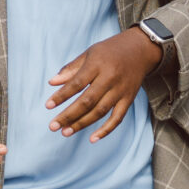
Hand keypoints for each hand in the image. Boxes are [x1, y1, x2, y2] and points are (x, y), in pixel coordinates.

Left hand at [48, 28, 163, 140]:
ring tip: (66, 132)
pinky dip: (106, 130)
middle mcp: (110, 78)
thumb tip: (51, 83)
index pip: (77, 83)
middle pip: (87, 101)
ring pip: (100, 111)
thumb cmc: (110, 51)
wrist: (140, 49)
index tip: (48, 106)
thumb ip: (71, 69)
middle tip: (53, 126)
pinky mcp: (129, 99)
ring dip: (82, 124)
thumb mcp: (89, 53)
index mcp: (97, 64)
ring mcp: (120, 90)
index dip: (62, 96)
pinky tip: (92, 139)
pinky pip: (118, 118)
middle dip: (69, 115)